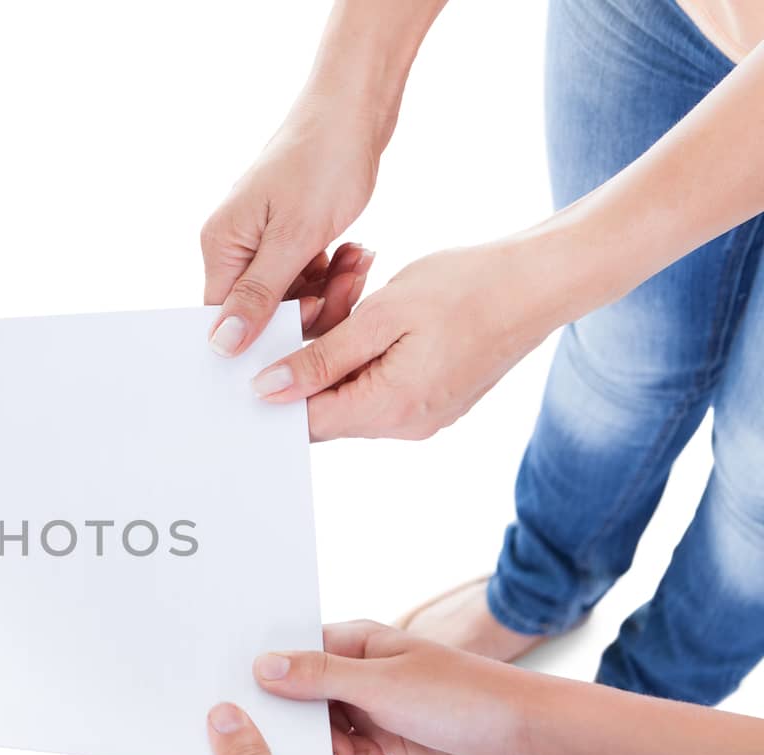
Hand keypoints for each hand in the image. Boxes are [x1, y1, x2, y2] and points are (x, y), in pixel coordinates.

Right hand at [202, 106, 378, 355]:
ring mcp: (262, 240)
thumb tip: (219, 345)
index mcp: (221, 245)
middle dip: (311, 306)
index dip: (267, 331)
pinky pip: (307, 275)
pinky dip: (334, 271)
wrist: (355, 107)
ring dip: (330, 288)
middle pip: (264, 311)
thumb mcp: (293, 237)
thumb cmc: (323, 160)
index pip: (226, 318)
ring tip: (357, 260)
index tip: (312, 317)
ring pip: (292, 296)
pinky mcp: (289, 235)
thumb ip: (257, 296)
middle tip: (348, 283)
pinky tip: (356, 252)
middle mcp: (234, 246)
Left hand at [249, 240, 558, 440]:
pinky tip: (377, 307)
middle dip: (312, 358)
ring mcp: (422, 415)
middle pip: (328, 408)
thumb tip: (268, 390)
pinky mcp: (434, 398)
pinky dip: (367, 350)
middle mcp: (405, 425)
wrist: (541, 282)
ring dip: (341, 347)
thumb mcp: (382, 315)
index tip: (260, 354)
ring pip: (353, 391)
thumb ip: (321, 358)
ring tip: (357, 292)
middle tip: (322, 302)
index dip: (276, 392)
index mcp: (390, 409)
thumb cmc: (467, 288)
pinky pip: (381, 382)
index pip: (307, 422)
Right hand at [253, 621, 543, 754]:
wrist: (527, 739)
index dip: (272, 684)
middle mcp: (361, 671)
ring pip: (326, 733)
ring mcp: (377, 706)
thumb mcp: (380, 685)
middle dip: (310, 732)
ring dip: (338, 754)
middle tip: (336, 750)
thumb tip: (261, 664)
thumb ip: (318, 676)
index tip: (260, 714)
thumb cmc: (461, 697)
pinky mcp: (392, 738)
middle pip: (304, 701)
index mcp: (356, 642)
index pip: (291, 656)